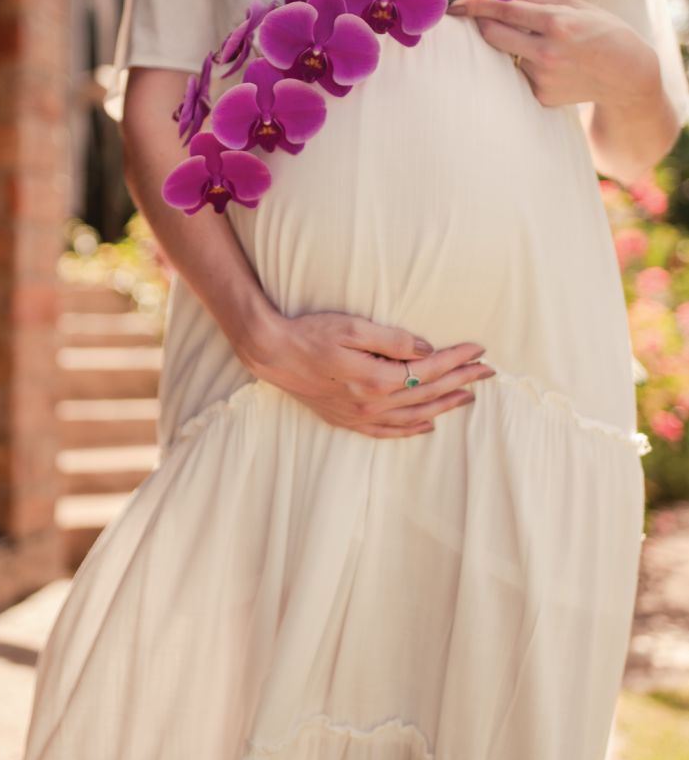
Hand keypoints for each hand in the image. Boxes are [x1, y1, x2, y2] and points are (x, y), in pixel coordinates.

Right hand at [245, 311, 494, 438]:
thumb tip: (427, 350)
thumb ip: (393, 340)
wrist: (272, 353)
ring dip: (444, 406)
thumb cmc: (310, 334)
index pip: (429, 369)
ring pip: (413, 416)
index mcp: (378, 379)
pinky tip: (427, 426)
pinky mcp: (347, 419)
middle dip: (461, 381)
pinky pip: (387, 432)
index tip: (480, 350)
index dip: (457, 359)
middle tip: (487, 372)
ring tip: (468, 397)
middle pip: (427, 393)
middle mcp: (372, 403)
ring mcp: (360, 415)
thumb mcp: (353, 327)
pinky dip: (411, 431)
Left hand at [447, 0, 661, 109]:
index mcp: (557, 24)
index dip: (476, 6)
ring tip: (543, 44)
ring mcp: (543, 78)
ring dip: (514, 46)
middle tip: (476, 17)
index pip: (505, 12)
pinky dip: (528, 65)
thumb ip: (539, 1)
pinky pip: (522, 74)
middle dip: (480, 24)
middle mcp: (547, 53)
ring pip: (509, 55)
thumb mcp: (578, 7)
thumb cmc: (606, 33)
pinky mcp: (542, 96)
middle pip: (493, 36)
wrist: (629, 77)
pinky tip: (555, 65)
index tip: (457, 4)